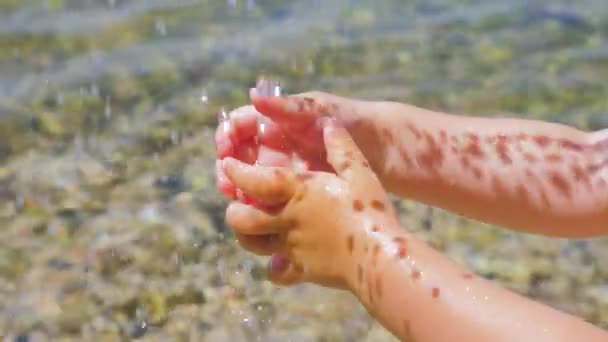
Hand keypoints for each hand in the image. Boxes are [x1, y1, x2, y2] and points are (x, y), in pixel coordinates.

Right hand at [214, 90, 367, 201]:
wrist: (383, 150)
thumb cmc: (350, 122)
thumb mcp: (319, 111)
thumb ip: (287, 106)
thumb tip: (252, 95)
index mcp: (274, 123)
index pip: (238, 126)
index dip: (226, 137)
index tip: (224, 151)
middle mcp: (272, 147)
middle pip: (237, 157)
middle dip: (227, 170)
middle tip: (228, 185)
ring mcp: (281, 171)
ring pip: (248, 182)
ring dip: (239, 191)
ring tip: (240, 202)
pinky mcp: (292, 193)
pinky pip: (267, 201)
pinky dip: (258, 207)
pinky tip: (258, 216)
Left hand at [221, 119, 397, 289]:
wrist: (378, 256)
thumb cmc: (370, 210)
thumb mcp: (359, 172)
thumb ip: (341, 148)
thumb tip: (330, 124)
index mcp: (298, 191)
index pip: (255, 179)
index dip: (236, 171)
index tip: (227, 165)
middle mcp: (288, 218)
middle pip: (243, 218)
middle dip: (234, 210)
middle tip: (236, 204)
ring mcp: (292, 247)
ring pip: (254, 244)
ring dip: (246, 237)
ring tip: (249, 231)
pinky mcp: (302, 270)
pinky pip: (278, 273)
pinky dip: (276, 268)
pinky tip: (281, 262)